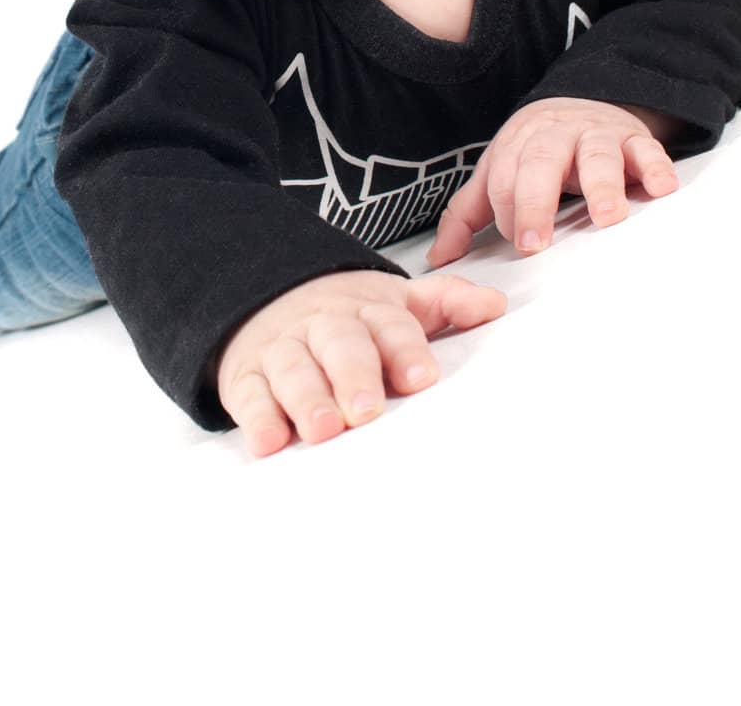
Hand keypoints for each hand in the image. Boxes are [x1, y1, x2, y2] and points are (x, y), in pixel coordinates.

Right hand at [215, 268, 505, 457]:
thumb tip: (495, 305)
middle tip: (366, 411)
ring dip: (307, 398)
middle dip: (354, 375)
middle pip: (340, 345)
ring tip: (323, 429)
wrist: (266, 298)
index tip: (422, 378)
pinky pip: (249, 395)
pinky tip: (270, 442)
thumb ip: (443, 302)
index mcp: (366, 309)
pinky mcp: (245, 375)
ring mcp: (282, 349)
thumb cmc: (345, 317)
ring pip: (294, 369)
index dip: (405, 349)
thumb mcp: (392, 302)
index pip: (389, 324)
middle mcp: (324, 326)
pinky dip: (257, 418)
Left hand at [425, 96, 680, 267]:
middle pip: (541, 162)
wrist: (585, 104)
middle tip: (535, 242)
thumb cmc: (539, 152)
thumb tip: (440, 259)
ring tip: (607, 217)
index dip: (509, 209)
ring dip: (602, 184)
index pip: (504, 176)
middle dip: (535, 202)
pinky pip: (647, 149)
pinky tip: (661, 189)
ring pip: (597, 154)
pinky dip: (655, 167)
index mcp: (518, 143)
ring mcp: (597, 135)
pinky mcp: (636, 139)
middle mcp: (556, 134)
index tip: (519, 245)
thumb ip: (468, 214)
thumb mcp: (500, 174)